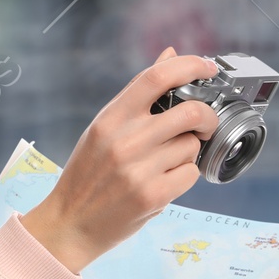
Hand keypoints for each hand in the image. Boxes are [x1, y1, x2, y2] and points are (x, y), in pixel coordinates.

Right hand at [19, 50, 217, 273]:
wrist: (71, 223)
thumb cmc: (88, 172)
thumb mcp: (104, 128)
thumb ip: (137, 94)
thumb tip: (170, 55)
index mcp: (111, 118)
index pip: (155, 78)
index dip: (189, 66)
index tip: (207, 68)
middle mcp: (125, 140)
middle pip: (190, 112)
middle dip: (207, 116)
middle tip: (204, 124)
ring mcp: (139, 169)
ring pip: (192, 146)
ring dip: (188, 151)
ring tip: (166, 162)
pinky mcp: (153, 196)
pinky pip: (190, 173)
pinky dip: (185, 175)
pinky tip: (166, 180)